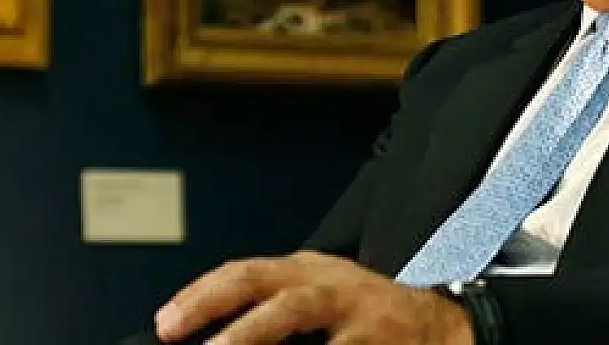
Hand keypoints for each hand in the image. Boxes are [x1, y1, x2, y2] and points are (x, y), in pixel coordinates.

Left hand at [154, 250, 474, 344]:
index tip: (165, 324)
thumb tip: (205, 333)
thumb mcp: (317, 297)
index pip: (245, 273)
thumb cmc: (366, 317)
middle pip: (276, 297)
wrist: (443, 327)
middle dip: (232, 323)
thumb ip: (269, 308)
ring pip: (303, 320)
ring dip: (259, 338)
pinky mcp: (383, 344)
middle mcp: (332, 287)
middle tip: (190, 341)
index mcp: (307, 271)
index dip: (202, 296)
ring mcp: (361, 317)